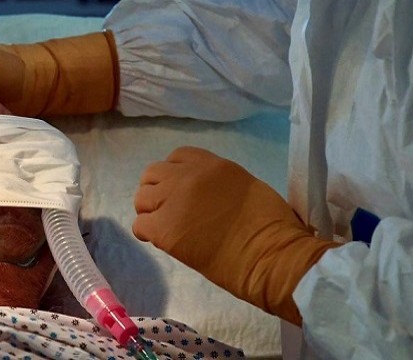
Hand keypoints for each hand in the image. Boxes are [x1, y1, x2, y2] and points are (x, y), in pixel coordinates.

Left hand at [133, 147, 339, 324]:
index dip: (174, 174)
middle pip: (153, 173)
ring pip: (141, 198)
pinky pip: (140, 225)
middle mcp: (187, 176)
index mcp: (212, 164)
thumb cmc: (271, 226)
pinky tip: (161, 241)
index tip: (179, 190)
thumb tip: (207, 194)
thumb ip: (219, 183)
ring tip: (163, 226)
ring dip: (149, 211)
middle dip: (156, 190)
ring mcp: (173, 201)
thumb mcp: (245, 186)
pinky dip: (147, 233)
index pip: (178, 156)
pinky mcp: (165, 229)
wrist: (272, 256)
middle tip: (167, 209)